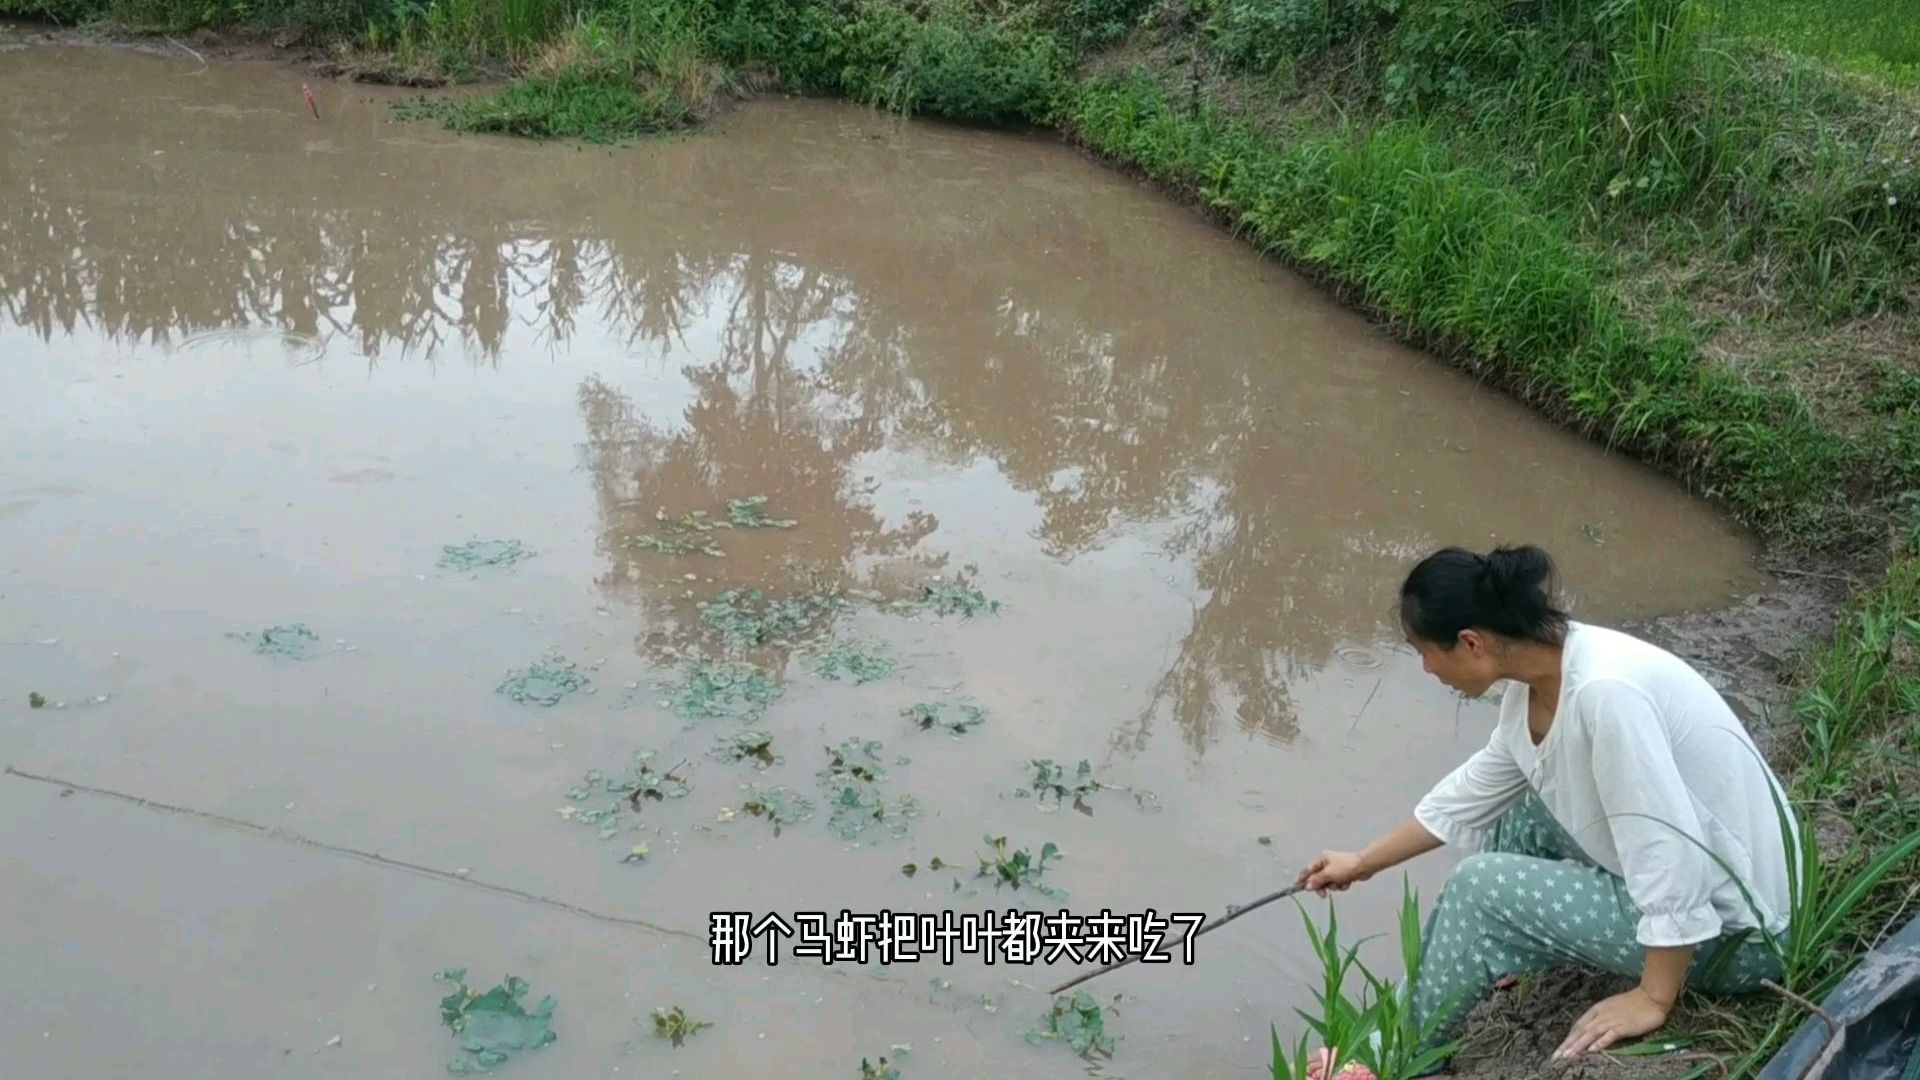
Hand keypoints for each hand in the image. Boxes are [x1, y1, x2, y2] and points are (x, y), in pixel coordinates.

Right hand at [1298, 850, 1369, 895]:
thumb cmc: (1345, 867)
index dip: (1304, 878)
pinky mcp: (1344, 875)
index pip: (1309, 870)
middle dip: (1323, 886)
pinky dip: (1342, 885)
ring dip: (1334, 886)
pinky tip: (1347, 882)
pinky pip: (1338, 884)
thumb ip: (1317, 880)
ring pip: (1329, 883)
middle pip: (1319, 879)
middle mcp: (1328, 863)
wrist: (1364, 866)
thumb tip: (1307, 886)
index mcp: (1322, 859)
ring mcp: (1336, 870)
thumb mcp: (1328, 874)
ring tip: (1340, 883)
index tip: (1298, 886)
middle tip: (1324, 894)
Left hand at [1553, 987, 1670, 1059]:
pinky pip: (1609, 1035)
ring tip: (1568, 1056)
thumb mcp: (1611, 1009)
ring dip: (1578, 1045)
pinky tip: (1592, 1050)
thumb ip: (1600, 1019)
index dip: (1568, 1038)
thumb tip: (1590, 1032)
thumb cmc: (1633, 1003)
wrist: (1651, 997)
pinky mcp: (1623, 1026)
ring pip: (1590, 1034)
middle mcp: (1600, 1015)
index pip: (1578, 1026)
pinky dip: (1600, 1042)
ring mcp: (1611, 1020)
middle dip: (1567, 1044)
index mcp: (1596, 1010)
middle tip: (1556, 1057)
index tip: (1559, 1049)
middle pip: (1580, 1031)